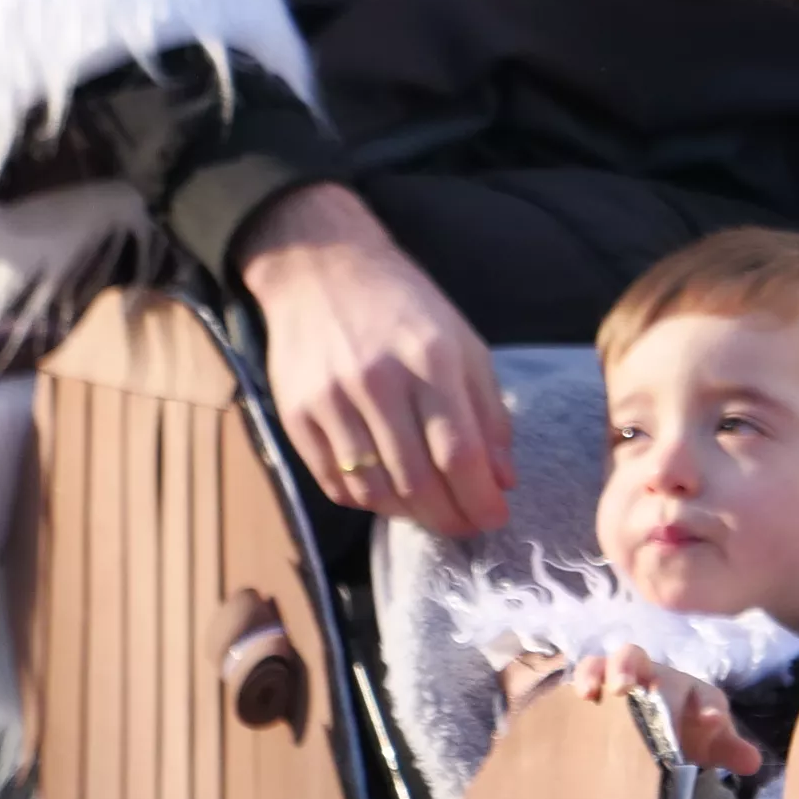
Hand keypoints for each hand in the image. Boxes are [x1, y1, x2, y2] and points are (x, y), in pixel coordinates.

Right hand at [238, 184, 512, 535]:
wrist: (321, 271)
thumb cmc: (407, 308)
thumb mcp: (464, 345)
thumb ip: (488, 412)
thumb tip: (503, 479)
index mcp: (432, 360)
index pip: (459, 451)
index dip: (480, 497)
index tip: (496, 517)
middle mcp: (379, 382)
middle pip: (417, 479)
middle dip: (451, 517)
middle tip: (469, 527)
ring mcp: (331, 400)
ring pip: (375, 488)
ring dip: (411, 516)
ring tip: (434, 514)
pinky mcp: (295, 415)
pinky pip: (334, 481)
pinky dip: (367, 502)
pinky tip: (390, 499)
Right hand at [569, 644, 761, 774]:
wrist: (655, 729)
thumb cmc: (685, 731)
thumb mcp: (709, 743)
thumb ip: (728, 749)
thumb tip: (752, 762)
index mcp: (690, 692)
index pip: (702, 695)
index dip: (707, 708)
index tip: (710, 723)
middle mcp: (656, 677)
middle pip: (648, 664)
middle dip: (637, 672)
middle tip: (627, 689)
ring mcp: (624, 678)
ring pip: (612, 661)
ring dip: (605, 671)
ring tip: (598, 690)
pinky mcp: (597, 685)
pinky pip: (587, 673)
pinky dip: (582, 680)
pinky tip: (578, 697)